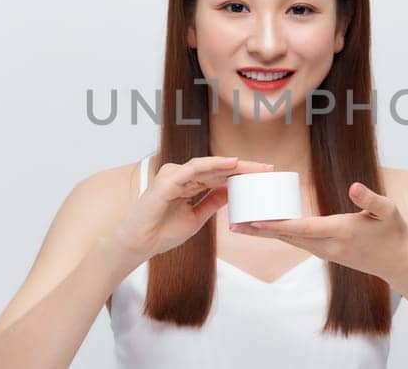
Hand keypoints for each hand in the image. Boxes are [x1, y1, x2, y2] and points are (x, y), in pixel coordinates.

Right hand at [107, 156, 273, 261]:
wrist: (139, 244)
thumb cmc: (162, 233)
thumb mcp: (197, 218)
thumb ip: (213, 202)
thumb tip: (232, 193)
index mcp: (189, 185)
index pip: (219, 176)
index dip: (242, 175)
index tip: (264, 176)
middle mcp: (182, 176)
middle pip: (218, 169)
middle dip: (244, 168)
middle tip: (268, 168)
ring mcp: (174, 175)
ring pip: (209, 166)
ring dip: (234, 166)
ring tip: (256, 166)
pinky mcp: (168, 179)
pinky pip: (195, 168)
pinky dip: (215, 164)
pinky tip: (233, 164)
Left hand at [231, 182, 407, 288]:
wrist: (400, 262)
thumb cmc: (394, 233)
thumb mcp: (388, 211)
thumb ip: (370, 199)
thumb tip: (354, 186)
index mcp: (339, 232)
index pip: (301, 228)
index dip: (275, 224)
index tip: (253, 220)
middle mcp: (327, 246)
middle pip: (287, 236)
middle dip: (260, 230)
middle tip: (233, 223)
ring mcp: (326, 252)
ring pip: (290, 241)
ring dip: (266, 234)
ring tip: (242, 226)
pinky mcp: (327, 253)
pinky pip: (298, 243)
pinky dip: (280, 235)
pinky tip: (267, 228)